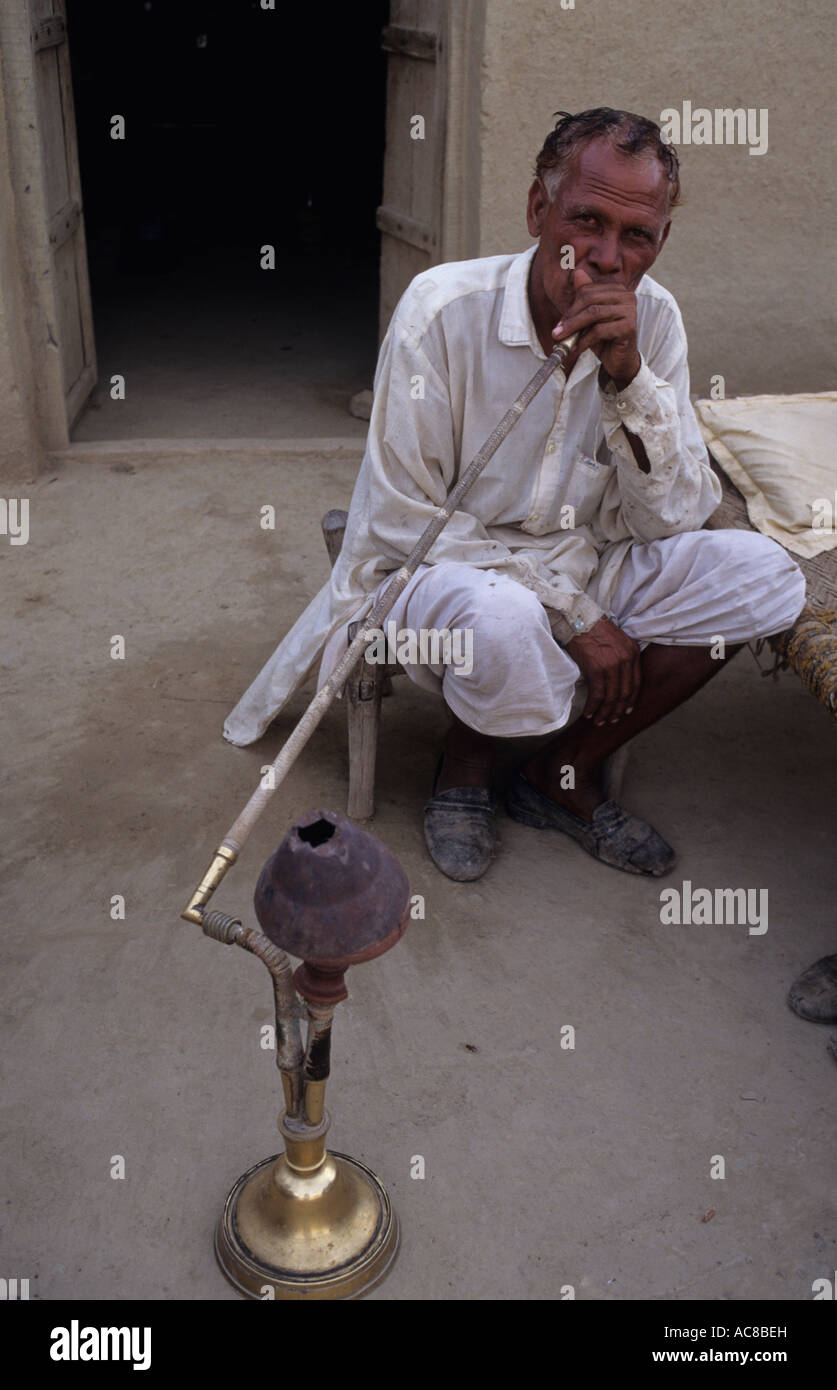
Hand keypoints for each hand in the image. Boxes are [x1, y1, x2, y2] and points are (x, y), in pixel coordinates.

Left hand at [553, 267, 640, 388]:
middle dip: (570, 318)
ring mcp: (630, 310)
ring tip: (563, 342)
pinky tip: (576, 349)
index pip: (587, 291)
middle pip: (590, 299)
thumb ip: (584, 297)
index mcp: (617, 289)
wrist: (619, 360)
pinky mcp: (629, 326)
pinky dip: (584, 341)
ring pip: (593, 314)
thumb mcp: (589, 317)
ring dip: (574, 329)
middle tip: (556, 334)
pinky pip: (600, 330)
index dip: (571, 308)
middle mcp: (626, 295)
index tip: (559, 325)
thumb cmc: (603, 338)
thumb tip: (577, 273)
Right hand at [566, 616, 641, 724]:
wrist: (580, 618)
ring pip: (612, 697)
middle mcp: (625, 660)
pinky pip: (597, 694)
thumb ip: (622, 656)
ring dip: (605, 712)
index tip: (627, 710)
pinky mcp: (596, 669)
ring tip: (599, 720)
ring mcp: (611, 665)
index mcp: (632, 652)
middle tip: (612, 720)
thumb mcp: (617, 640)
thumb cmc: (594, 629)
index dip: (631, 700)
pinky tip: (589, 713)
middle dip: (618, 710)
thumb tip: (617, 677)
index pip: (636, 682)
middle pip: (625, 693)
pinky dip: (593, 706)